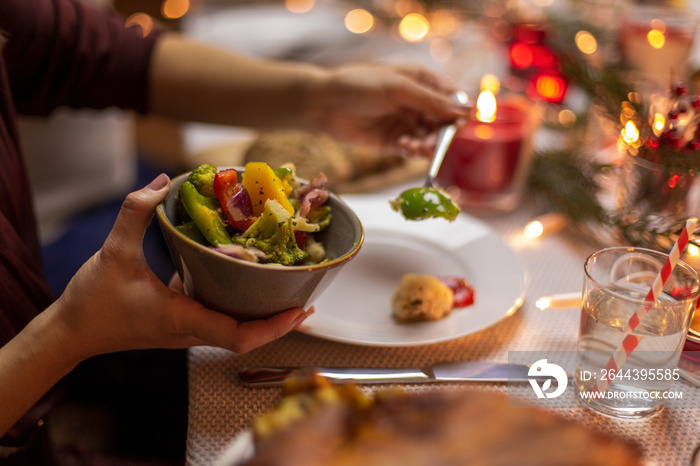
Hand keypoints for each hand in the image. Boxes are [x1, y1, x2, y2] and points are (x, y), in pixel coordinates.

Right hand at [53, 173, 310, 360]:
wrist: (70, 333)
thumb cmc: (91, 302)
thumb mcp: (113, 252)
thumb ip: (136, 212)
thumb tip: (165, 181)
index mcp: (181, 319)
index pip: (237, 336)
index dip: (272, 327)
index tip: (298, 311)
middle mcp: (190, 331)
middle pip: (247, 336)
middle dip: (278, 322)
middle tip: (305, 297)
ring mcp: (186, 331)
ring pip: (235, 330)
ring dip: (262, 316)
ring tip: (286, 289)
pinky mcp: (180, 324)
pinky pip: (218, 318)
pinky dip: (238, 305)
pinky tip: (245, 280)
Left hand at [306, 64, 469, 155]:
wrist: (325, 104)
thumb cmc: (360, 86)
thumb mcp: (398, 89)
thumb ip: (431, 101)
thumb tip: (466, 111)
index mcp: (422, 83)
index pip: (452, 100)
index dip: (459, 114)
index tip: (459, 126)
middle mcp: (417, 104)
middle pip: (443, 124)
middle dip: (442, 135)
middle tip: (432, 143)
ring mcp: (405, 123)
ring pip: (429, 140)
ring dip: (427, 146)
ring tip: (415, 147)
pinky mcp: (393, 142)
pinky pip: (412, 150)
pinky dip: (412, 151)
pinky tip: (404, 147)